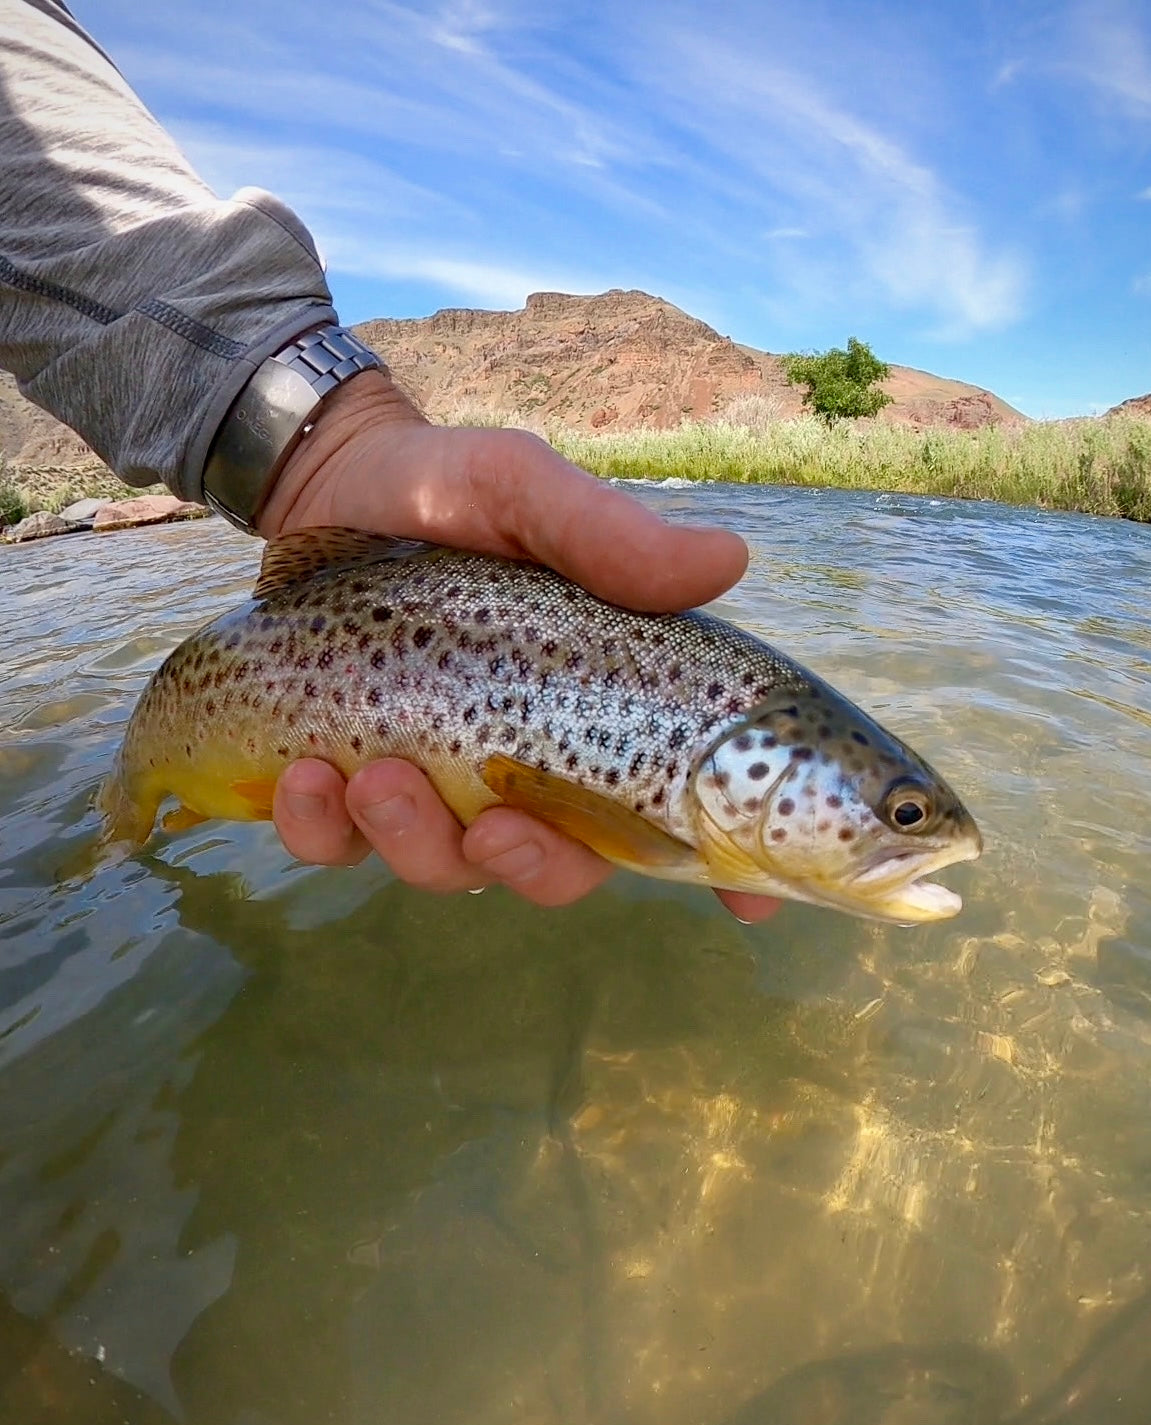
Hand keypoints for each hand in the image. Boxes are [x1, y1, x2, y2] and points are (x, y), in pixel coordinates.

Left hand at [259, 370, 779, 922]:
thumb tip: (729, 561)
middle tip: (490, 824)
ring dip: (414, 842)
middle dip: (531, 865)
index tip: (753, 905)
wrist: (326, 482)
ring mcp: (439, 781)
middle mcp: (529, 760)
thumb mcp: (521, 491)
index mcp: (596, 702)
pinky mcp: (352, 784)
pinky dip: (323, 832)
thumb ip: (606, 535)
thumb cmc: (445, 488)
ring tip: (368, 776)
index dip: (725, 862)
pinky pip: (342, 848)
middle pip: (564, 865)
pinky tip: (306, 778)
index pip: (679, 796)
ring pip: (450, 867)